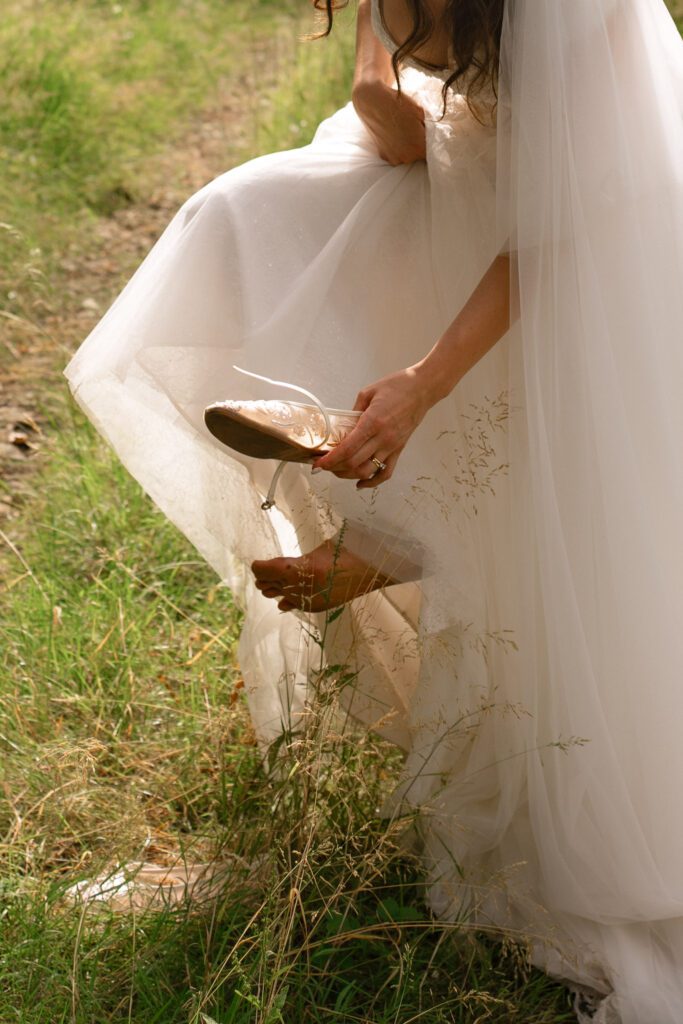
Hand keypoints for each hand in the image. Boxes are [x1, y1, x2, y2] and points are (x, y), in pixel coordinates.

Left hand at [314, 365, 437, 487]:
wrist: (423, 388)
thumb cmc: (397, 386)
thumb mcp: (368, 392)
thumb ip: (353, 411)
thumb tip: (342, 426)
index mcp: (373, 422)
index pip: (347, 449)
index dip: (330, 460)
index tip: (318, 463)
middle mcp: (383, 437)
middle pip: (354, 463)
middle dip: (334, 467)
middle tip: (323, 465)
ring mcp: (392, 446)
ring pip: (367, 470)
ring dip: (349, 475)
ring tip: (338, 470)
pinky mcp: (399, 449)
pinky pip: (386, 472)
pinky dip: (372, 481)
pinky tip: (360, 482)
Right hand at [352, 80, 426, 165]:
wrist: (372, 101)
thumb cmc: (398, 104)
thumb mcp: (421, 112)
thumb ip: (430, 127)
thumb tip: (437, 134)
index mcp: (419, 147)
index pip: (434, 152)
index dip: (434, 143)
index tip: (433, 136)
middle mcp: (407, 157)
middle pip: (420, 155)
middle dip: (421, 145)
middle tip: (417, 130)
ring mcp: (394, 158)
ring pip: (408, 156)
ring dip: (409, 147)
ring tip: (404, 131)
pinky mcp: (384, 156)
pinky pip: (396, 154)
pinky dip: (397, 147)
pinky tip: (394, 134)